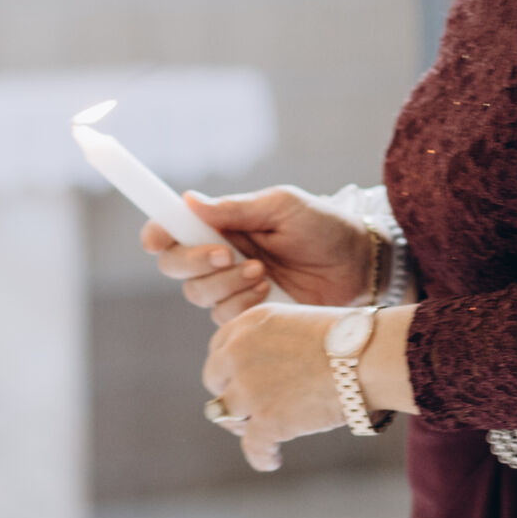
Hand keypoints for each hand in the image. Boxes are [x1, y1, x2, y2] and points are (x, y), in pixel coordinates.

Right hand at [142, 185, 372, 322]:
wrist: (359, 266)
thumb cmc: (324, 226)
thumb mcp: (283, 207)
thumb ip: (236, 208)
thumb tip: (189, 200)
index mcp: (224, 224)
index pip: (174, 229)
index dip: (157, 234)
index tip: (157, 239)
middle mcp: (220, 255)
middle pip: (175, 266)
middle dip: (193, 261)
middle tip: (226, 253)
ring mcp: (232, 287)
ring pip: (197, 294)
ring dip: (226, 283)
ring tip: (263, 270)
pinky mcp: (247, 314)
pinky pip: (223, 317)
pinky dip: (242, 303)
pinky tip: (269, 291)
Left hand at [203, 305, 344, 472]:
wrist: (367, 355)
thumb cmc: (349, 337)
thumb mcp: (299, 322)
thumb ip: (273, 341)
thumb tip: (268, 368)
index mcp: (250, 323)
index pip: (218, 347)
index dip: (229, 367)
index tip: (240, 378)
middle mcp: (240, 353)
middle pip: (213, 379)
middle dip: (229, 392)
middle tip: (248, 406)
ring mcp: (250, 389)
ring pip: (225, 414)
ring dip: (241, 424)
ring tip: (260, 432)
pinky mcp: (266, 421)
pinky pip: (253, 448)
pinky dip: (262, 456)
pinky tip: (272, 459)